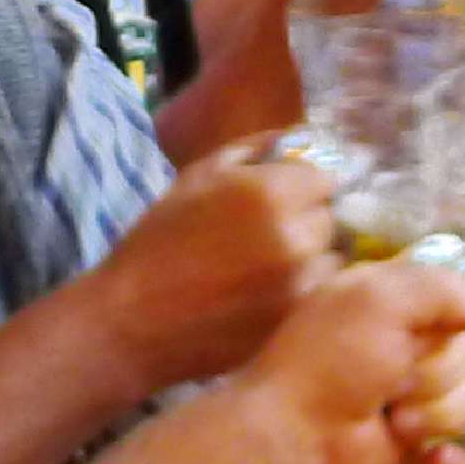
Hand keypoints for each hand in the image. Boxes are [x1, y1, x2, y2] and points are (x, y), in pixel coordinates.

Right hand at [94, 140, 337, 389]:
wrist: (132, 319)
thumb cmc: (159, 240)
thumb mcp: (200, 174)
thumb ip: (258, 148)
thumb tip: (303, 140)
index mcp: (272, 192)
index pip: (327, 177)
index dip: (304, 185)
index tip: (285, 196)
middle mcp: (295, 237)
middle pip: (332, 219)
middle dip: (309, 221)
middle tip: (271, 235)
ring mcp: (300, 286)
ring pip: (332, 260)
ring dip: (312, 260)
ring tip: (269, 269)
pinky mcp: (295, 324)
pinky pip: (319, 296)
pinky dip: (302, 292)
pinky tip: (266, 296)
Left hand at [242, 258, 464, 463]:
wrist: (295, 435)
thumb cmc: (330, 360)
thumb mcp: (378, 300)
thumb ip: (440, 289)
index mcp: (392, 298)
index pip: (455, 297)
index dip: (448, 318)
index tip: (419, 332)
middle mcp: (405, 341)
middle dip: (434, 372)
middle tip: (391, 381)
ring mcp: (411, 392)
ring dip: (431, 413)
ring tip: (391, 418)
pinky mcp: (413, 439)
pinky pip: (459, 446)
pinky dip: (446, 462)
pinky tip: (430, 461)